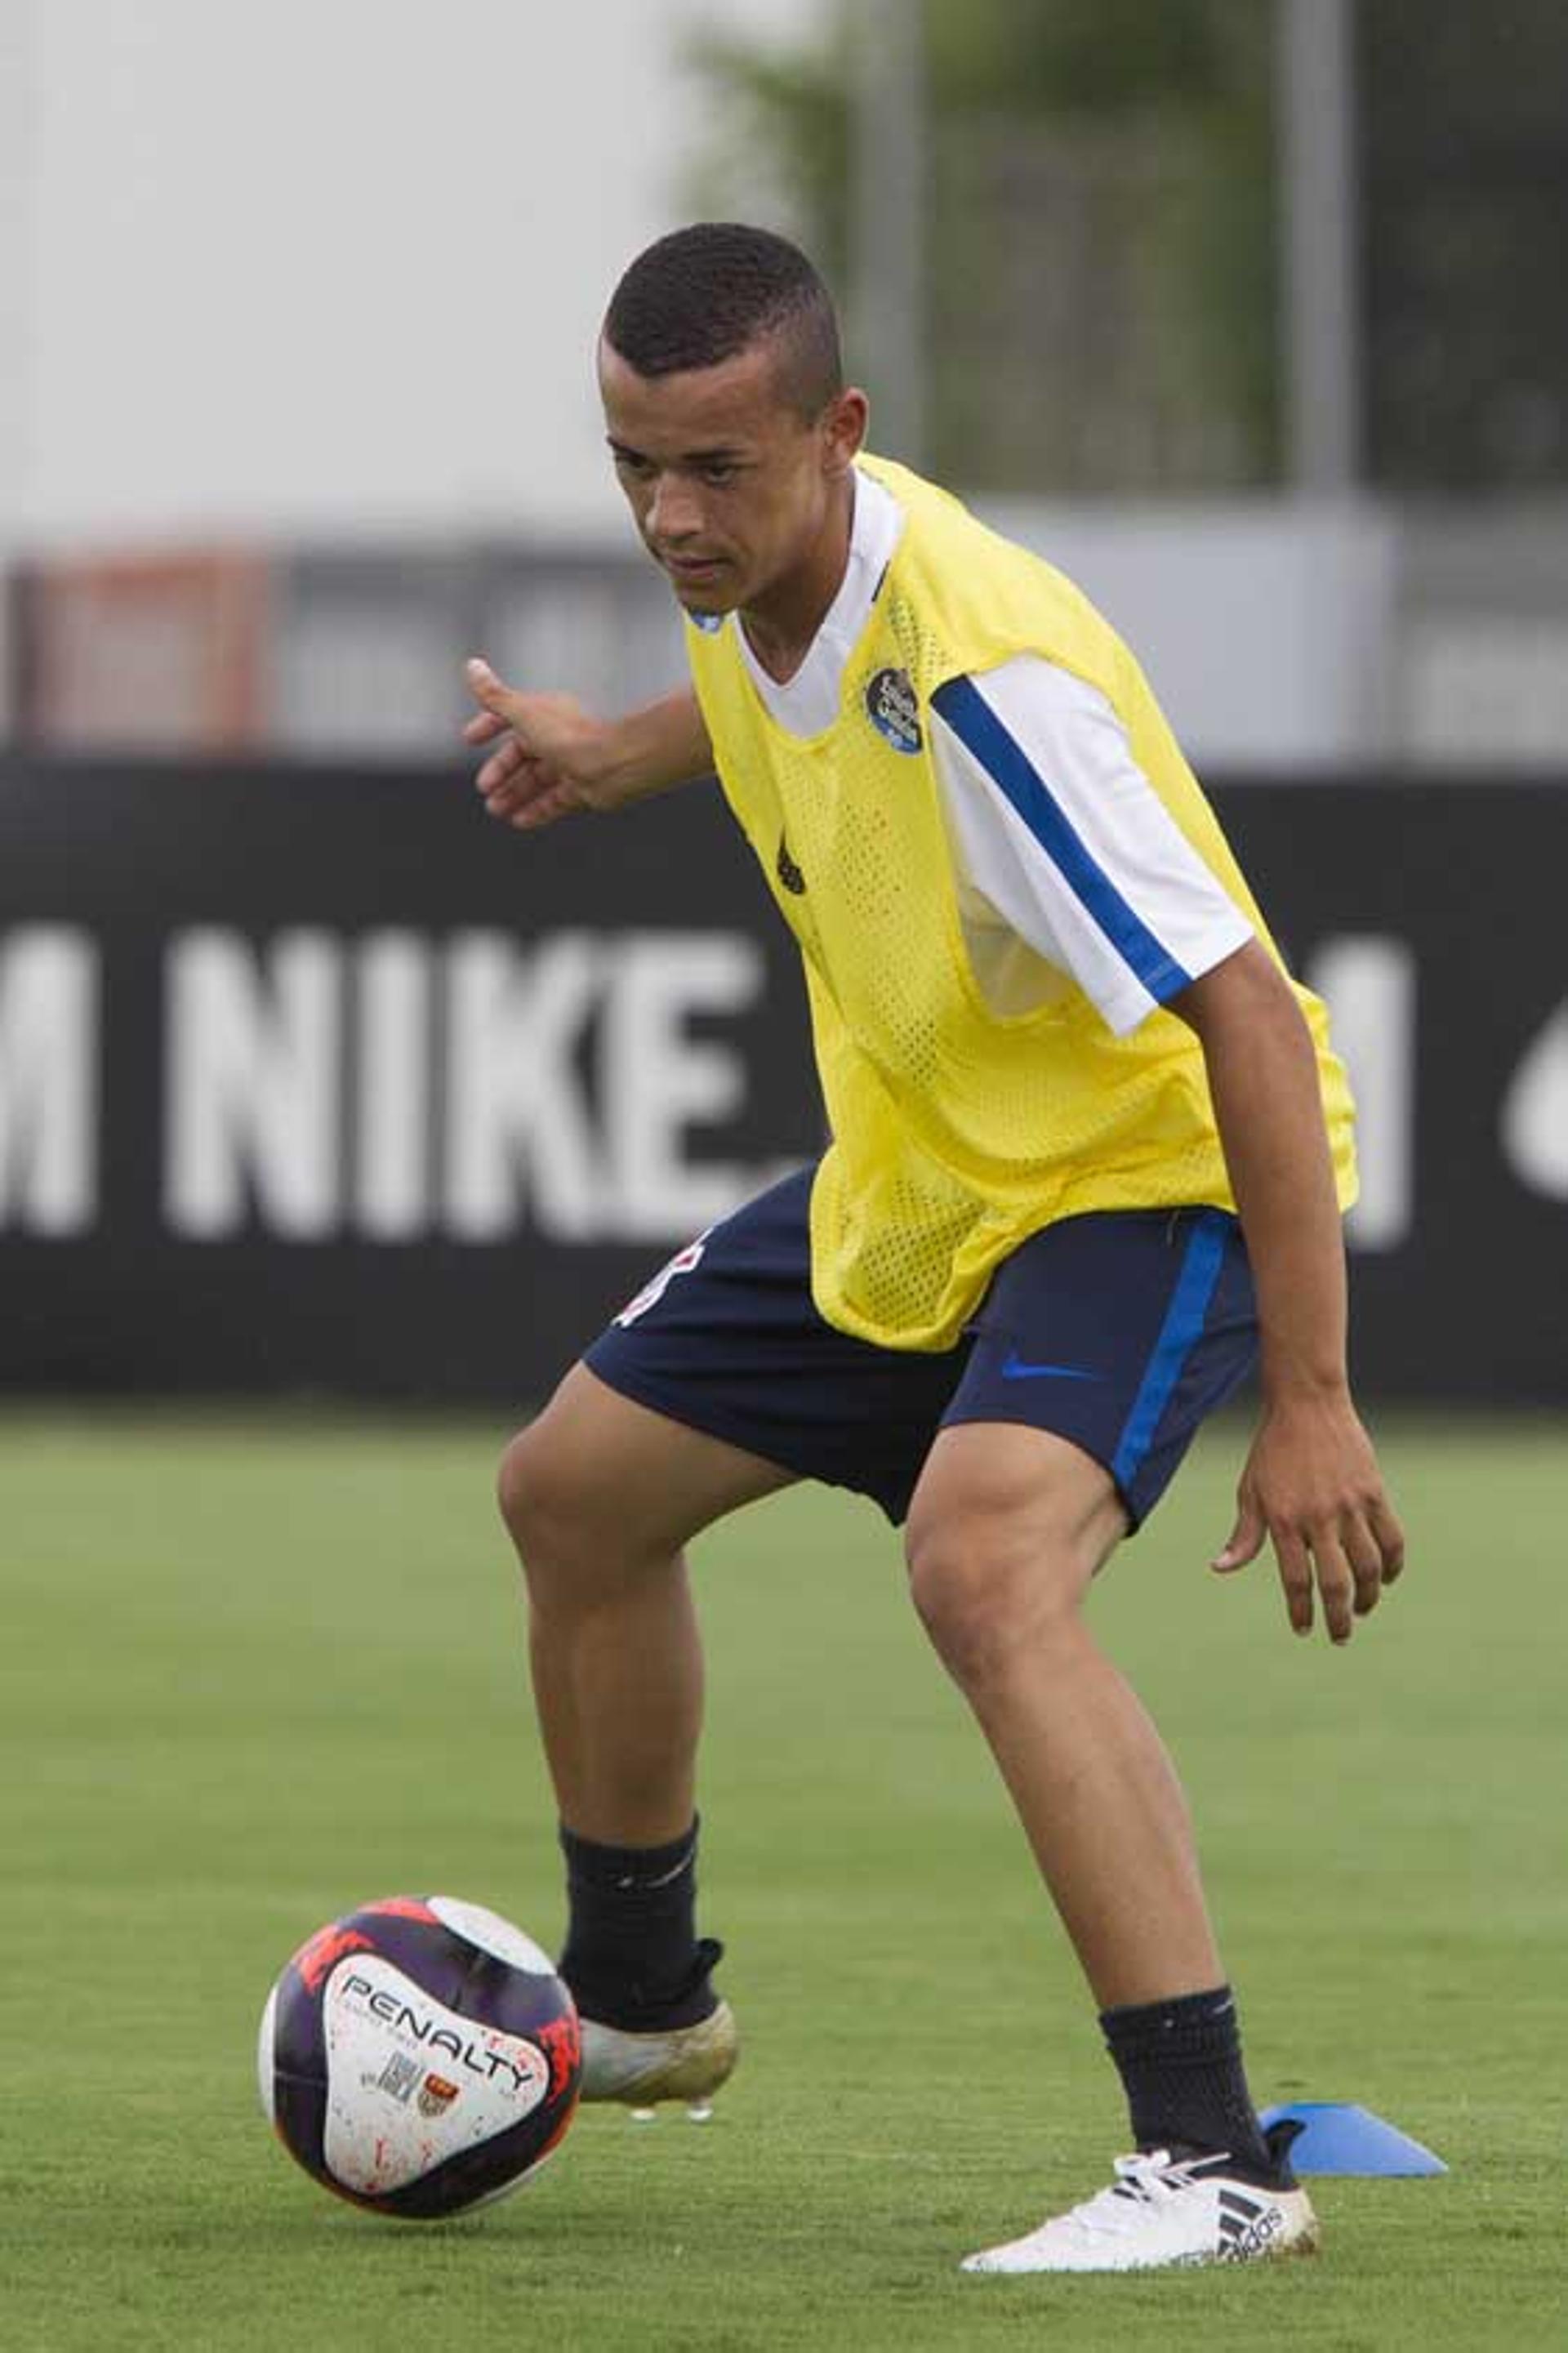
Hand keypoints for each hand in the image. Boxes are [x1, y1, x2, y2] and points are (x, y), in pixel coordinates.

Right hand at [461, 657, 610, 829]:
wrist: (615, 763)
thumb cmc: (572, 736)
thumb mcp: (523, 713)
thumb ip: (495, 695)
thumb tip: (472, 667)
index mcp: (544, 714)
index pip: (510, 717)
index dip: (488, 726)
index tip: (470, 740)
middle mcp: (558, 737)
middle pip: (523, 755)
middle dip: (501, 771)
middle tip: (485, 789)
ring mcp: (572, 763)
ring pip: (537, 781)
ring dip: (514, 794)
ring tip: (497, 809)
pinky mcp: (583, 789)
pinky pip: (556, 801)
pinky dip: (536, 810)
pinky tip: (519, 821)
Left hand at [1212, 1392, 1404, 1642]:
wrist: (1307, 1405)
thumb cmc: (1272, 1451)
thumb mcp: (1250, 1492)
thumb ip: (1244, 1536)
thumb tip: (1220, 1569)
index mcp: (1284, 1520)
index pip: (1296, 1580)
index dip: (1301, 1611)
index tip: (1303, 1630)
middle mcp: (1319, 1517)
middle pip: (1336, 1582)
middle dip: (1339, 1617)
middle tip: (1339, 1636)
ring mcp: (1350, 1506)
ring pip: (1369, 1567)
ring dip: (1368, 1596)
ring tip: (1362, 1609)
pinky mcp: (1374, 1493)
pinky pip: (1392, 1539)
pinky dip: (1393, 1565)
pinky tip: (1387, 1578)